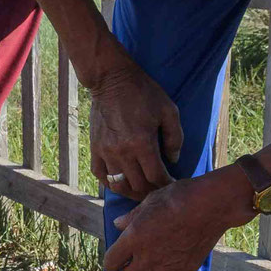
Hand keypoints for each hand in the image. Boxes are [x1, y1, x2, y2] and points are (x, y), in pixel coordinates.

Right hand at [88, 57, 183, 198]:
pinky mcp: (95, 148)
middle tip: (160, 189)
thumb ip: (175, 138)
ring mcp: (105, 152)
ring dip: (132, 192)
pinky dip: (111, 183)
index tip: (173, 184)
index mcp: (142, 143)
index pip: (156, 177)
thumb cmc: (143, 93)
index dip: (166, 185)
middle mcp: (122, 152)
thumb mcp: (169, 110)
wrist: (111, 79)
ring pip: (118, 185)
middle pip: (138, 186)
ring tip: (142, 189)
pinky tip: (121, 181)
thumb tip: (173, 161)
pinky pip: (100, 175)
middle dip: (152, 191)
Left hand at [103, 168, 250, 270]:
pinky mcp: (187, 269)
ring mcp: (168, 266)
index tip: (118, 257)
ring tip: (157, 261)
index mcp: (134, 238)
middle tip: (136, 261)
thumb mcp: (150, 200)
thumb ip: (132, 217)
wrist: (212, 204)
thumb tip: (118, 225)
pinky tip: (175, 260)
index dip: (112, 261)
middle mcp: (148, 256)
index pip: (111, 262)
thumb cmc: (179, 196)